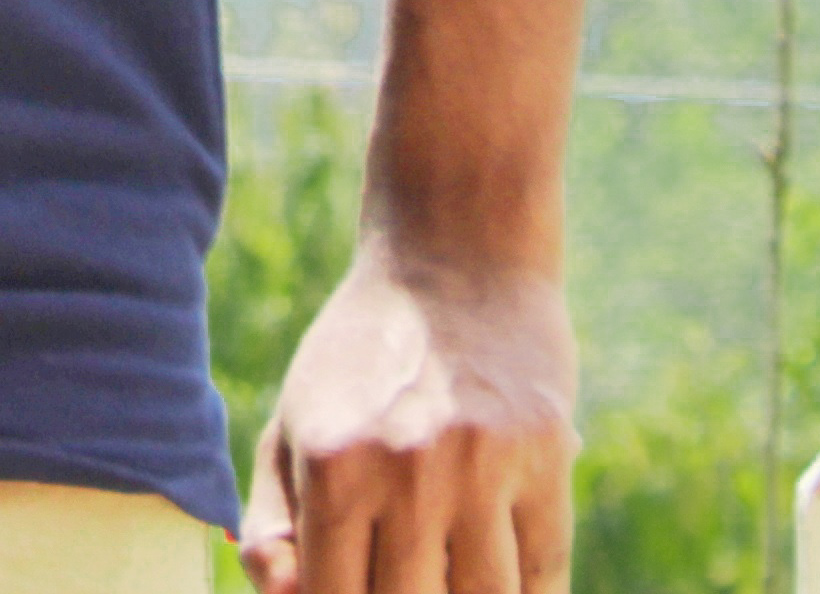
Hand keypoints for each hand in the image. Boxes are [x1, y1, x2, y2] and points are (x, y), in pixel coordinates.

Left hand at [242, 241, 576, 593]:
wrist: (456, 260)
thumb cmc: (361, 362)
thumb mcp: (295, 428)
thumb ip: (273, 523)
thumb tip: (281, 592)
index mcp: (332, 465)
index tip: (355, 590)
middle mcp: (405, 469)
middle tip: (410, 575)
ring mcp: (482, 465)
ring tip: (451, 574)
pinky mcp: (546, 456)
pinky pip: (545, 572)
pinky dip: (530, 593)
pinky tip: (507, 579)